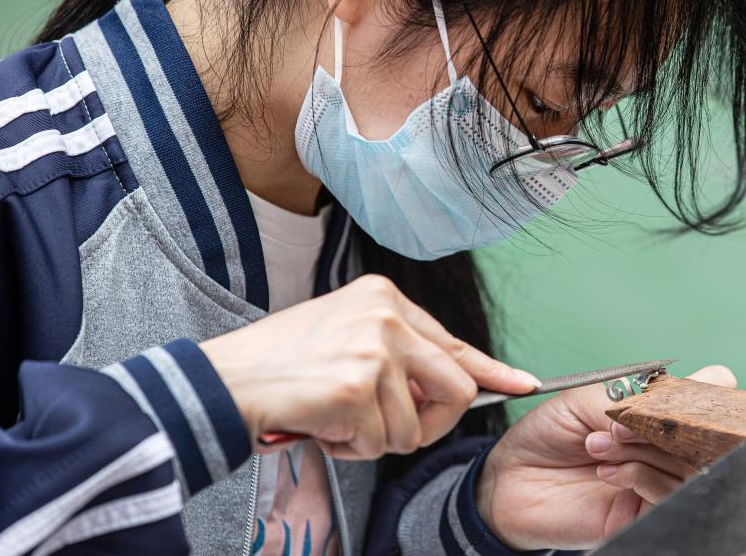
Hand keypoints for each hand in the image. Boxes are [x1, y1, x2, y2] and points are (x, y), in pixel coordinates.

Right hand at [200, 274, 539, 458]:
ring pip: (416, 427)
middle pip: (456, 388)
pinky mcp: (356, 386)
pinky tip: (322, 424)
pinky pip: (380, 442)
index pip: (455, 343)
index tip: (522, 383)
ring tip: (335, 418)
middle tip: (389, 431)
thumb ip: (399, 355)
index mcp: (385, 297)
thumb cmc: (281, 365)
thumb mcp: (347, 336)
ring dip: (376, 439)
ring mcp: (373, 348)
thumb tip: (453, 387)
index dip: (493, 370)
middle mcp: (386, 314)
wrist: (222, 380)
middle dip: (431, 424)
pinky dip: (351, 448)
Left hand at [475, 365, 736, 550]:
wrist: (511, 478)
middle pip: (707, 433)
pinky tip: (605, 470)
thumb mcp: (588, 399)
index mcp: (657, 411)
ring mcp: (659, 480)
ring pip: (687, 463)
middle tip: (620, 421)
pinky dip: (639, 475)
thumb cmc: (548, 433)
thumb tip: (693, 392)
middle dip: (665, 422)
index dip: (707, 392)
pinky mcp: (645, 513)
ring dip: (642, 448)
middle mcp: (665, 446)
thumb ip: (641, 398)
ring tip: (598, 443)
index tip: (671, 395)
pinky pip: (667, 494)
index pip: (712, 397)